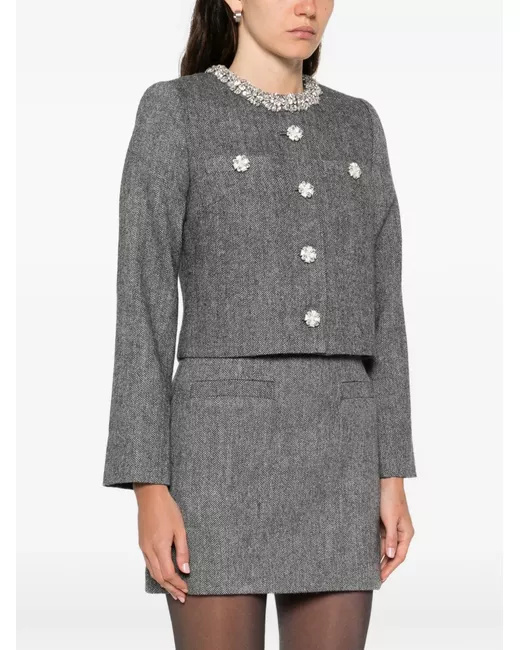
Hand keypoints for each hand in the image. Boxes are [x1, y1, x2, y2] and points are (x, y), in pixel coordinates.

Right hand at [133, 484, 189, 601]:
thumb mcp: (180, 529)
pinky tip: (163, 576)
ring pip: (152, 572)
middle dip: (171, 588)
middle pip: (159, 577)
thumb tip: (185, 570)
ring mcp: (143, 547)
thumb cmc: (167, 509)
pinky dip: (157, 574)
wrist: (150, 495)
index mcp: (159, 547)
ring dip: (164, 583)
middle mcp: (148, 550)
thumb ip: (183, 551)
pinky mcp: (142, 544)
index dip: (178, 584)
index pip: (168, 574)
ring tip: (174, 591)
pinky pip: (148, 564)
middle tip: (182, 597)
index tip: (187, 589)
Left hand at [379, 477, 414, 582]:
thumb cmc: (390, 498)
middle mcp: (401, 533)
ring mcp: (393, 528)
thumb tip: (391, 555)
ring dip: (380, 559)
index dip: (390, 568)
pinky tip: (369, 555)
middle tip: (375, 579)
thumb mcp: (390, 519)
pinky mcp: (385, 523)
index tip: (381, 578)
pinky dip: (376, 548)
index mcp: (406, 533)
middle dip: (385, 567)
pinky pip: (381, 540)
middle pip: (394, 554)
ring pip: (386, 548)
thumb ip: (390, 538)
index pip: (399, 556)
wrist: (386, 481)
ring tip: (371, 571)